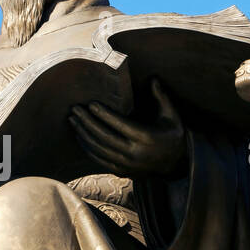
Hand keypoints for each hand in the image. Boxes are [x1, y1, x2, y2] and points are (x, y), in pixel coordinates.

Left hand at [69, 78, 188, 177]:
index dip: (104, 114)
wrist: (177, 164)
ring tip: (73, 121)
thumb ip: (161, 97)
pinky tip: (80, 137)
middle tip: (75, 110)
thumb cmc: (172, 135)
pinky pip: (99, 160)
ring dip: (83, 134)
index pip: (120, 124)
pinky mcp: (122, 171)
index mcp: (147, 137)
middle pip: (104, 136)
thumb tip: (153, 78)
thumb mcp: (171, 115)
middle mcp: (135, 153)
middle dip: (87, 122)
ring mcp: (127, 164)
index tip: (91, 104)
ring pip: (99, 149)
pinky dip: (87, 148)